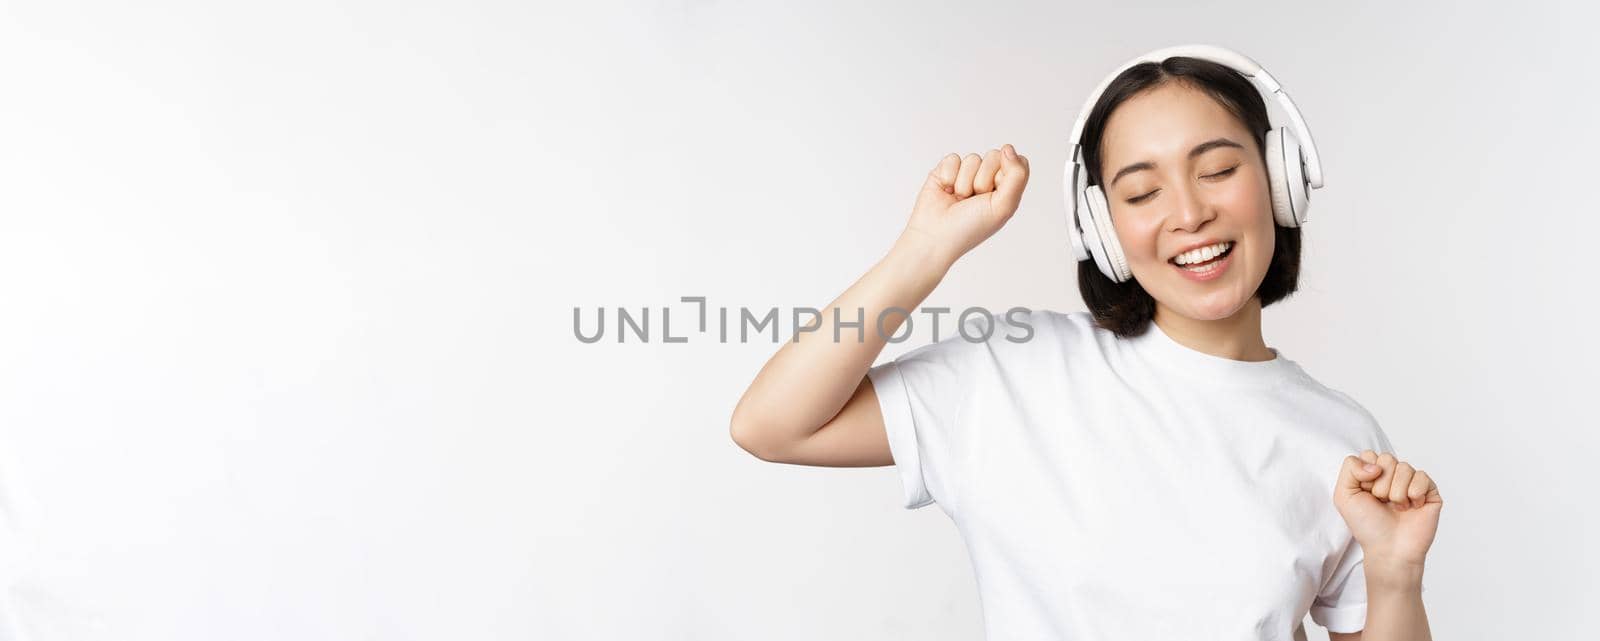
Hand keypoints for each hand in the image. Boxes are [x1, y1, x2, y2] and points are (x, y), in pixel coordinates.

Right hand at [900, 144, 1029, 266]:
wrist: (935, 237)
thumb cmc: (970, 228)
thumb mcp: (1003, 206)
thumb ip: (1017, 176)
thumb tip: (1008, 148)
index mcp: (1006, 189)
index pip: (1017, 162)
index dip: (1007, 174)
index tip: (996, 193)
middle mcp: (987, 179)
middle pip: (995, 156)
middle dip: (983, 179)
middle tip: (975, 200)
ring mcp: (966, 174)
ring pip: (973, 158)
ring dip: (964, 182)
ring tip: (959, 200)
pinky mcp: (946, 171)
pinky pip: (953, 159)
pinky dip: (949, 177)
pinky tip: (946, 192)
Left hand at [1333, 450, 1442, 569]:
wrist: (1389, 549)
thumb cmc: (1367, 525)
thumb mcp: (1344, 495)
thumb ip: (1350, 468)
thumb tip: (1376, 464)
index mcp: (1373, 474)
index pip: (1370, 455)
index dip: (1365, 475)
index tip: (1366, 493)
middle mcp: (1393, 476)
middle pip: (1387, 459)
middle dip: (1381, 484)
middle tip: (1382, 502)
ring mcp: (1412, 483)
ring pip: (1404, 467)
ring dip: (1396, 492)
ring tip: (1396, 507)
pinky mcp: (1430, 492)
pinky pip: (1422, 477)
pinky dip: (1414, 493)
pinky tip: (1412, 507)